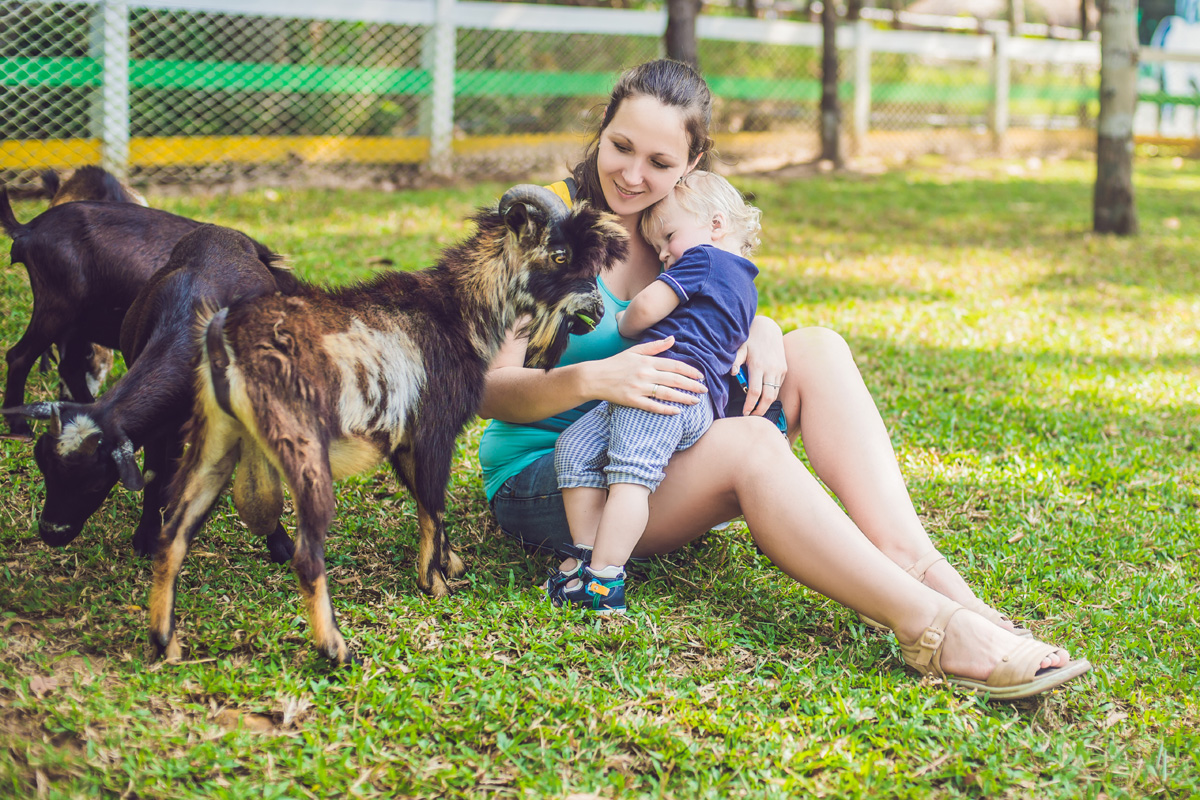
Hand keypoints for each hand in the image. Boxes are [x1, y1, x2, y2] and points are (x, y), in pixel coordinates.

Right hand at [586, 336, 705, 413]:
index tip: (701, 376)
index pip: (674, 365)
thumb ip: (655, 346)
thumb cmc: (615, 364)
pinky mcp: (632, 400)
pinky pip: (652, 406)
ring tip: (696, 401)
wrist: (594, 377)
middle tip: (704, 390)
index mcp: (647, 361)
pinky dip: (665, 409)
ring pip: (667, 394)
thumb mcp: (634, 351)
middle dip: (692, 385)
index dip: (689, 371)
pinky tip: (677, 411)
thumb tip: (672, 339)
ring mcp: (639, 388)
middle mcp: (645, 373)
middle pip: (674, 380)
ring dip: (684, 398)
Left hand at [733, 317, 785, 416]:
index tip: (744, 413)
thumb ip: (735, 361)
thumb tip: (732, 373)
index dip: (750, 405)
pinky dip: (772, 394)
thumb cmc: (750, 339)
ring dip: (767, 404)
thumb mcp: (740, 348)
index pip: (754, 392)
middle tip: (752, 417)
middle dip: (760, 410)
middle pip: (768, 397)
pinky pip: (778, 386)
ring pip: (775, 394)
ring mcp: (779, 370)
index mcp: (758, 366)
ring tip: (757, 410)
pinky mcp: (784, 369)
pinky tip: (764, 398)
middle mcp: (771, 369)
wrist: (768, 328)